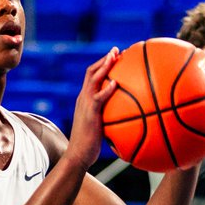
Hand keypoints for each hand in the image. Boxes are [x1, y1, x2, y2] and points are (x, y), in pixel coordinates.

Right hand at [66, 48, 118, 170]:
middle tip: (117, 50)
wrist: (78, 155)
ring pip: (93, 79)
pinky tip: (116, 83)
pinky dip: (107, 89)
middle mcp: (83, 98)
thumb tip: (126, 117)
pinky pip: (98, 97)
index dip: (103, 65)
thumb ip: (109, 118)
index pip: (92, 77)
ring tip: (116, 56)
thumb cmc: (90, 145)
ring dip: (105, 66)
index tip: (115, 56)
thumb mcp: (100, 127)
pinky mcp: (90, 113)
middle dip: (105, 59)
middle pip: (92, 71)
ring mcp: (85, 104)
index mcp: (85, 100)